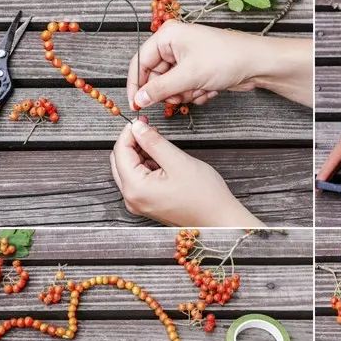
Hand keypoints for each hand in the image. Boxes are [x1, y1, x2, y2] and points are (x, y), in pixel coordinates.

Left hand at [110, 117, 264, 226]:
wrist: (220, 220)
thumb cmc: (204, 196)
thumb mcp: (178, 161)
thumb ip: (153, 142)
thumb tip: (137, 127)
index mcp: (136, 188)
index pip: (120, 152)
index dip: (130, 132)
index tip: (143, 120)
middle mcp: (132, 199)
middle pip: (120, 162)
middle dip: (133, 142)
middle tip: (151, 129)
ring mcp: (140, 204)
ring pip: (130, 170)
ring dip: (141, 154)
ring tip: (161, 145)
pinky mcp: (149, 205)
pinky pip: (140, 180)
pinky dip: (147, 166)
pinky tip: (163, 160)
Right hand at [127, 21, 312, 108]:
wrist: (257, 64)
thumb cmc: (225, 59)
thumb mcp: (188, 76)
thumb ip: (159, 89)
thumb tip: (138, 100)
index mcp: (167, 36)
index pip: (139, 62)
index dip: (136, 85)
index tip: (136, 105)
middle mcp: (174, 45)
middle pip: (156, 77)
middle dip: (170, 92)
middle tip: (180, 98)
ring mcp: (187, 58)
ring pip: (172, 86)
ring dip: (185, 94)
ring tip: (201, 89)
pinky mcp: (198, 71)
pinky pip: (186, 88)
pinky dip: (197, 94)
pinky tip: (211, 89)